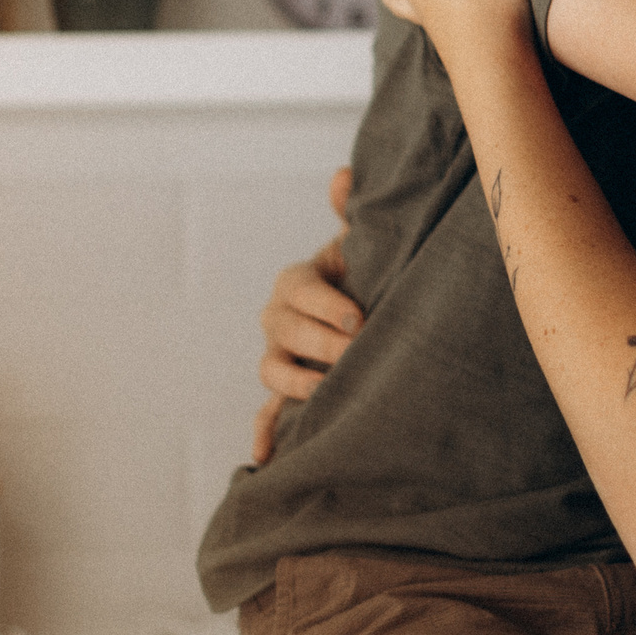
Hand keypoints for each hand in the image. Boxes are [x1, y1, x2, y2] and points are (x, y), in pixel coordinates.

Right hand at [250, 168, 360, 464]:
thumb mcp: (363, 246)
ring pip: (273, 370)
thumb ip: (353, 214)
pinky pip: (269, 413)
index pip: (297, 289)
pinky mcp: (288, 393)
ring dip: (296, 382)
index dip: (324, 303)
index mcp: (297, 283)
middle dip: (319, 342)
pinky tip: (265, 458)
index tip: (357, 316)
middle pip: (283, 331)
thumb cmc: (366, 276)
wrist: (370, 311)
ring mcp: (281, 358)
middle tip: (356, 351)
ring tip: (326, 390)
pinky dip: (265, 434)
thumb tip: (343, 176)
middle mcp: (279, 320)